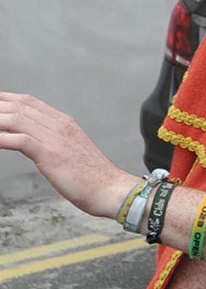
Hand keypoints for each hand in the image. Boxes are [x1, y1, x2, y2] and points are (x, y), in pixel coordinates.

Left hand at [0, 93, 132, 218]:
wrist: (112, 189)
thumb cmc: (93, 177)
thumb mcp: (72, 152)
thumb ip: (54, 142)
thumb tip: (34, 143)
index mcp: (64, 123)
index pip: (28, 102)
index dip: (5, 99)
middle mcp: (60, 126)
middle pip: (18, 107)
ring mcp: (56, 139)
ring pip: (16, 119)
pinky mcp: (51, 154)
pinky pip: (20, 140)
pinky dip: (1, 138)